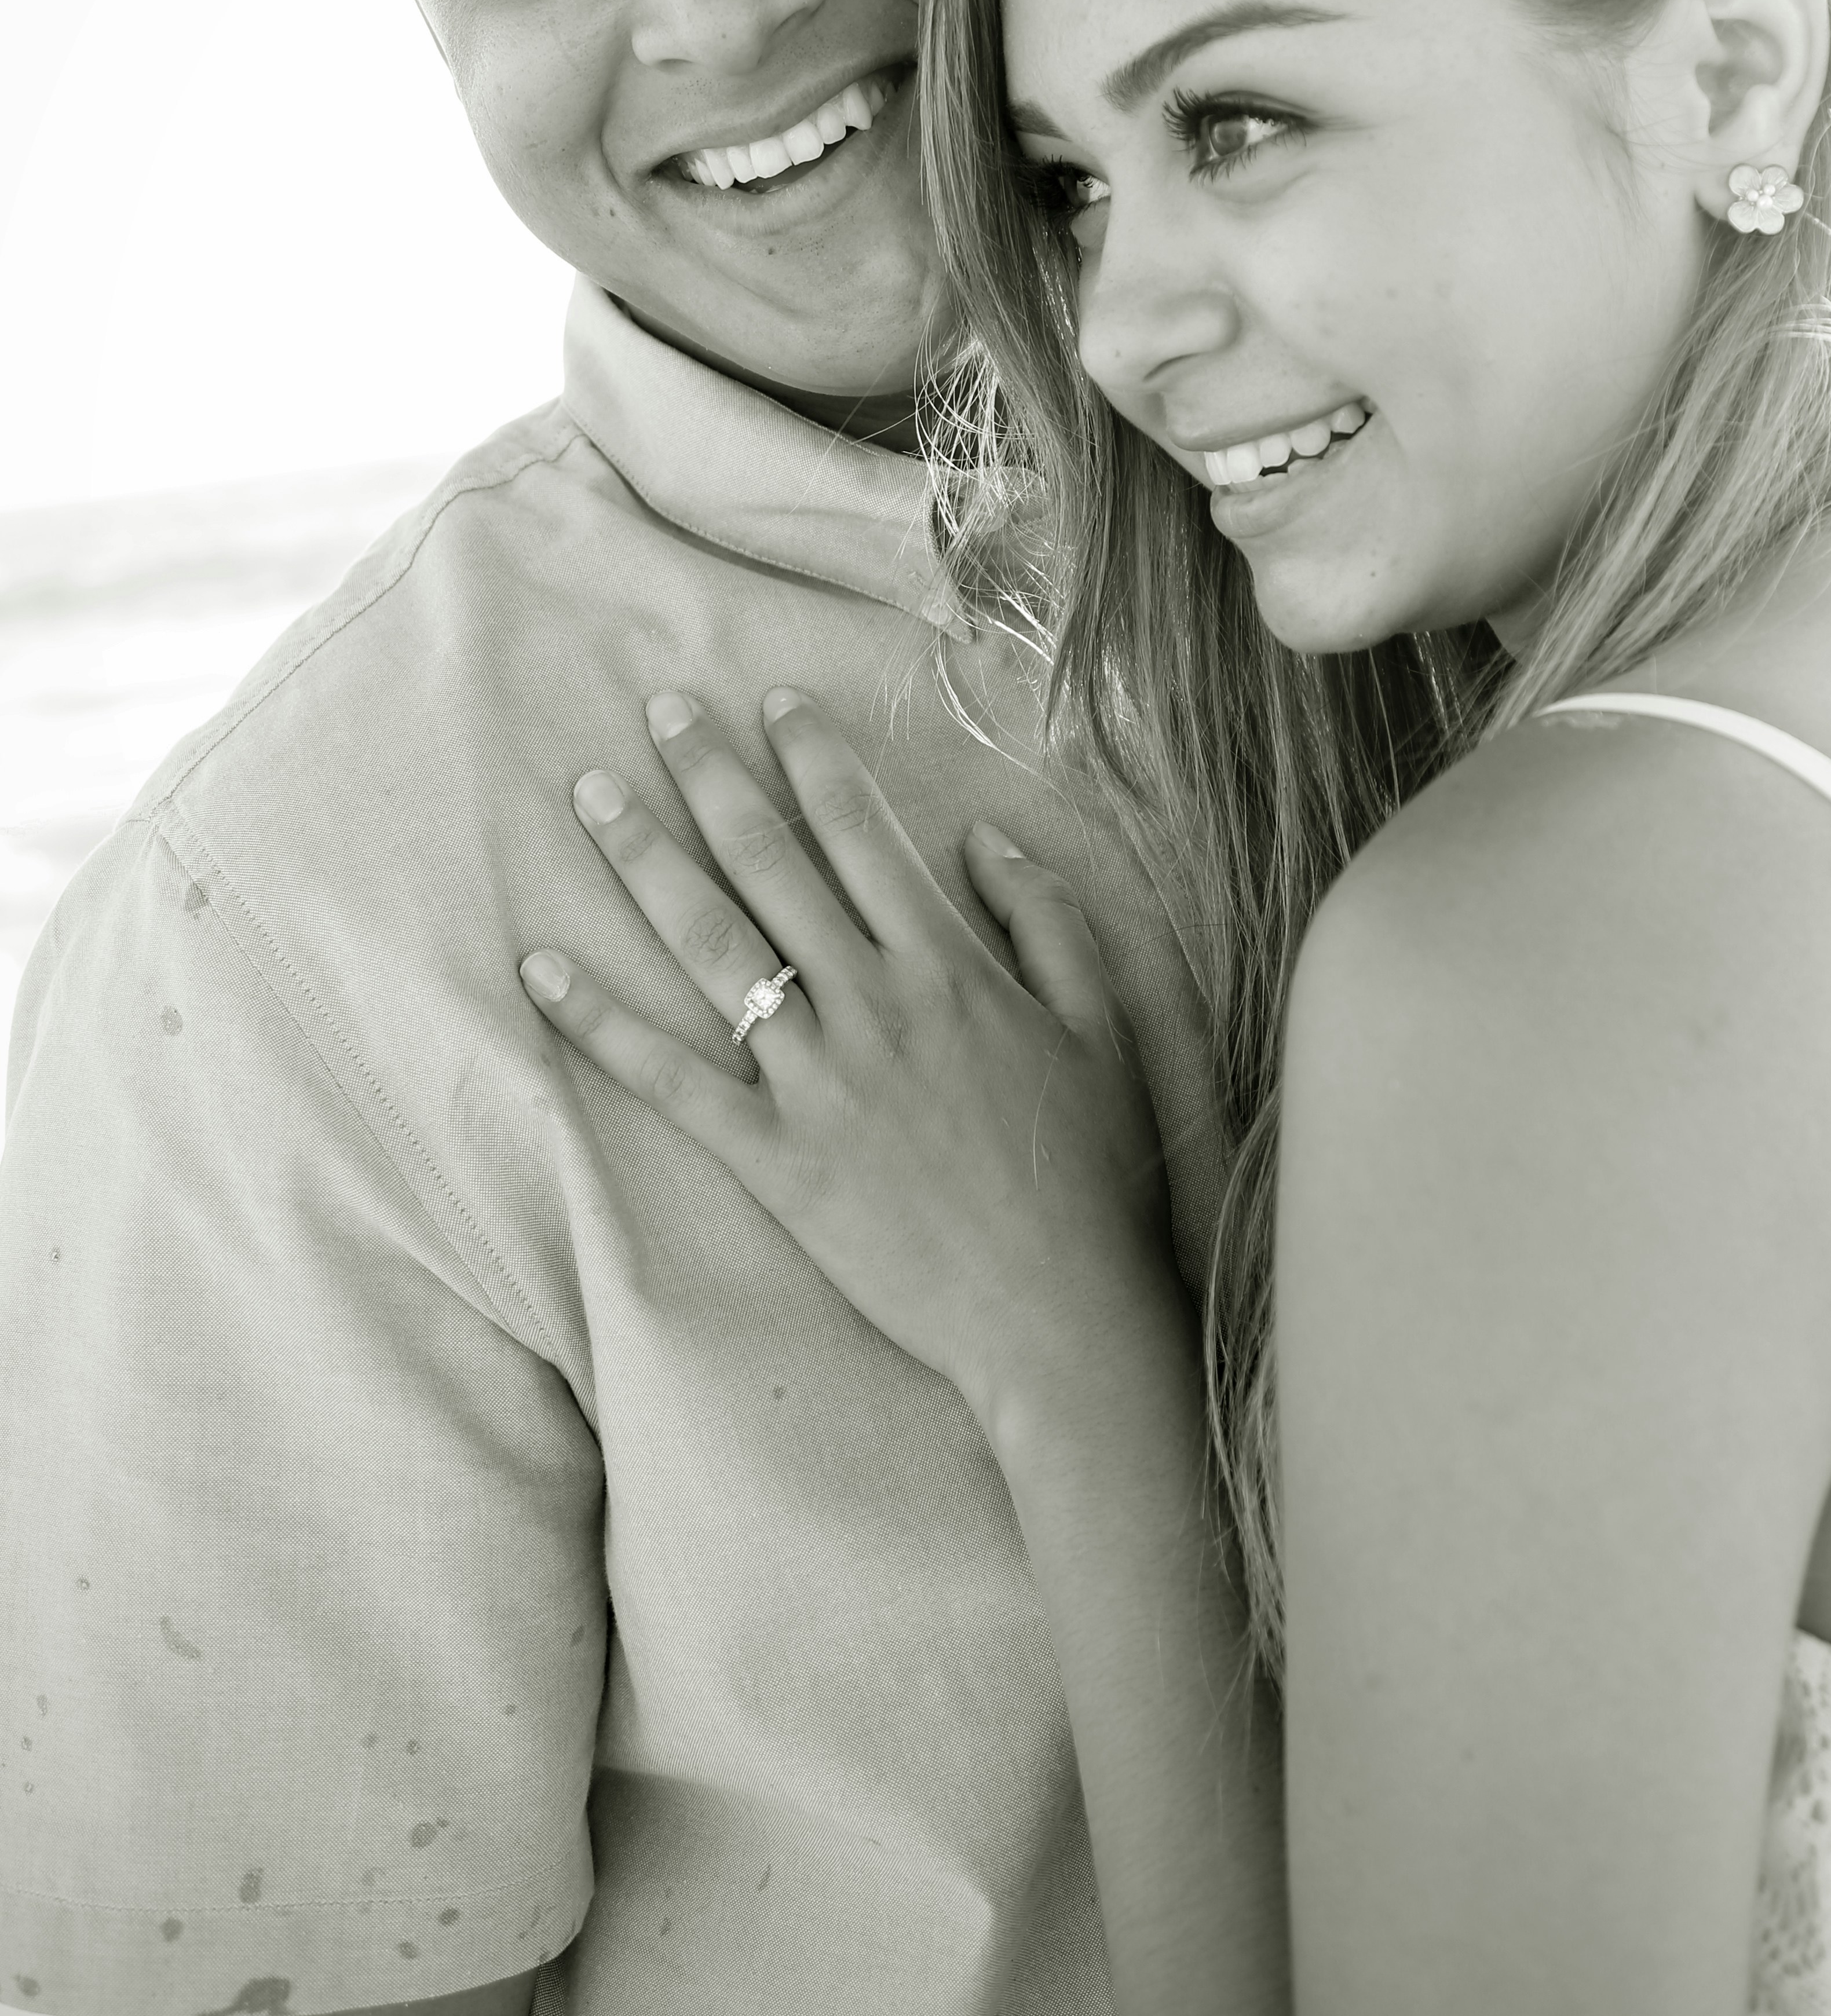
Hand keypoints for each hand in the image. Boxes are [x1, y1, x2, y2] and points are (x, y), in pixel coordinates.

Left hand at [519, 687, 1184, 1444]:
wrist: (1061, 1312)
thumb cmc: (1093, 1172)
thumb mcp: (1105, 1027)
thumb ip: (1050, 921)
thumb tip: (984, 838)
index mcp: (949, 967)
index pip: (863, 833)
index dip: (813, 760)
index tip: (772, 703)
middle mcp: (873, 1006)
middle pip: (773, 865)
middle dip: (711, 777)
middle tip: (659, 711)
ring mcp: (817, 1083)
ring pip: (712, 947)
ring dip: (646, 862)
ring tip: (593, 796)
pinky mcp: (775, 1160)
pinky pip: (670, 1081)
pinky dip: (600, 1024)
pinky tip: (540, 970)